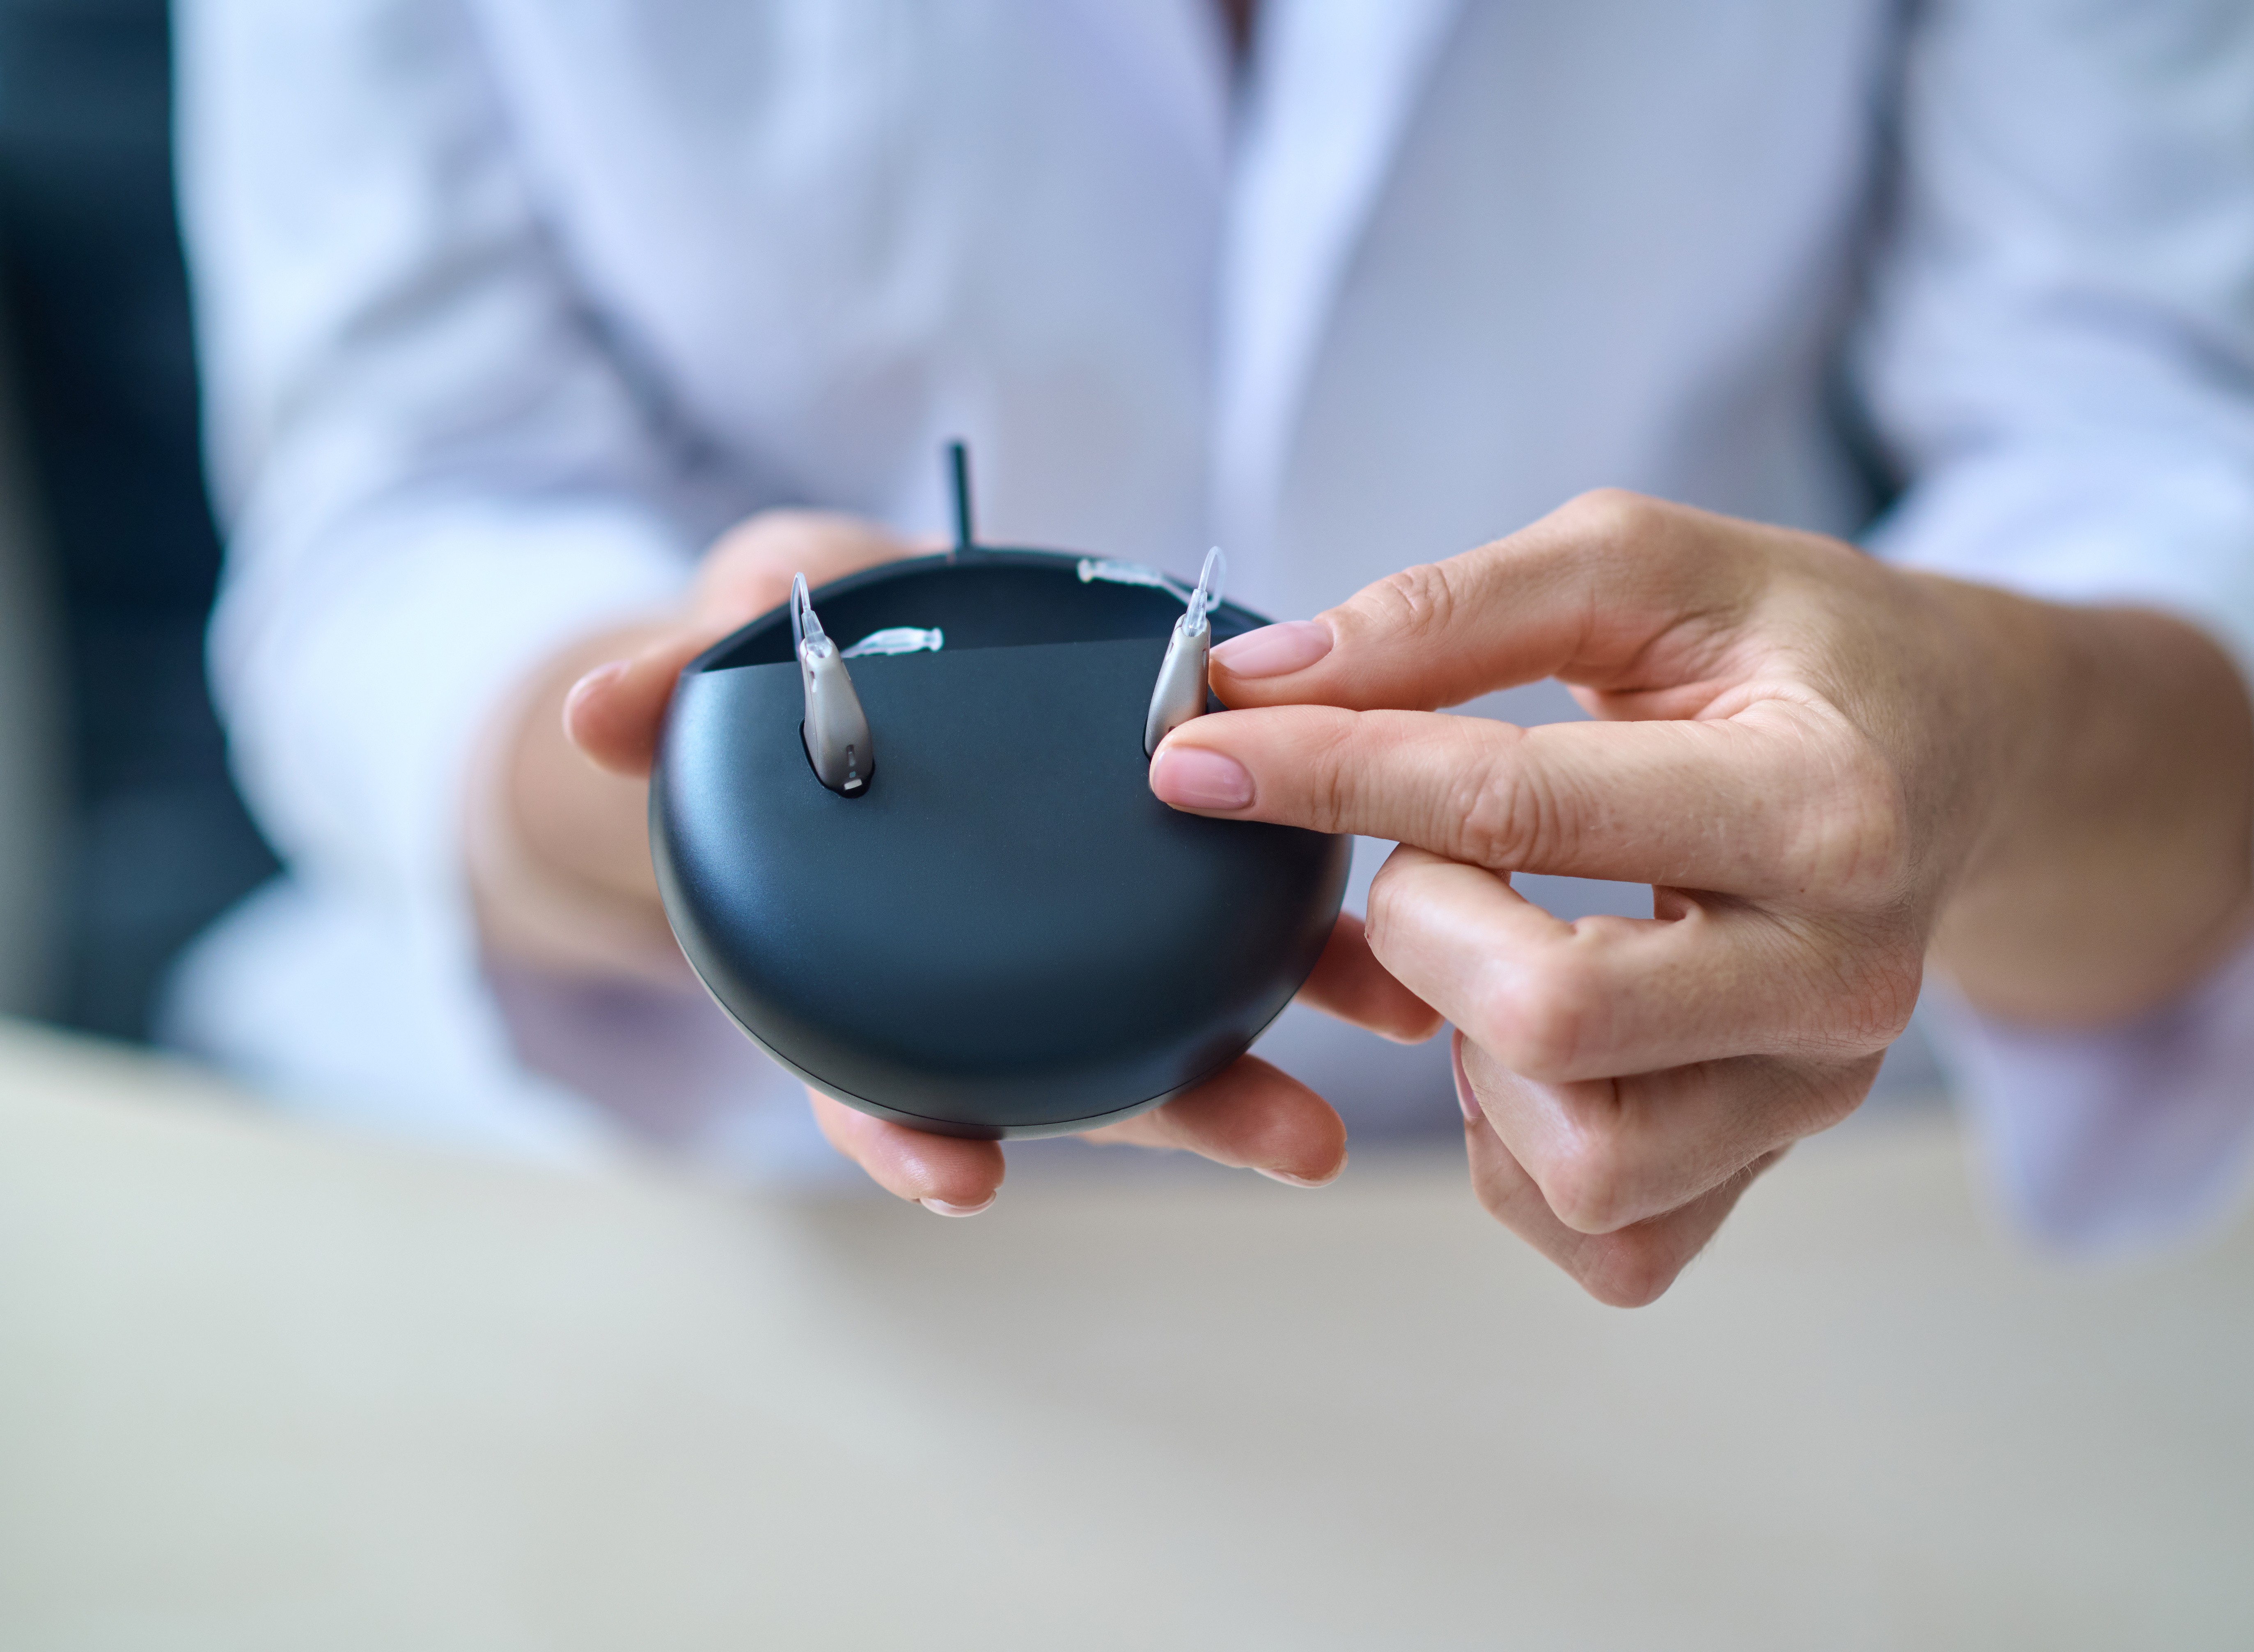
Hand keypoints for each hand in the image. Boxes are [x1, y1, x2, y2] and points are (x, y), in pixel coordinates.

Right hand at [477, 509, 1439, 1209]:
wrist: (865, 621)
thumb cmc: (788, 651)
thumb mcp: (727, 646)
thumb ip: (673, 685)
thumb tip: (591, 712)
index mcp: (870, 945)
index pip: (876, 1067)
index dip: (909, 1126)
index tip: (962, 1175)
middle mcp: (985, 962)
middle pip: (1075, 1066)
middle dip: (1179, 1110)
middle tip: (1290, 1144)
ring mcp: (1079, 922)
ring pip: (1179, 1009)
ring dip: (1288, 1038)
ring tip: (1395, 1041)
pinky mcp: (1164, 852)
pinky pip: (1240, 910)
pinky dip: (1317, 938)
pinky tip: (1399, 946)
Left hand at [1149, 490, 2253, 1304]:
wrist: (1955, 752)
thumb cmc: (1789, 648)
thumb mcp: (1643, 566)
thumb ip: (1452, 612)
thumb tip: (1258, 682)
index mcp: (1820, 803)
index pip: (1514, 809)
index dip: (1323, 773)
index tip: (1195, 753)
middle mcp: (1838, 975)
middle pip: (1550, 1018)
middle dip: (1418, 930)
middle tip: (1424, 864)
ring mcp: (1811, 1094)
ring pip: (1578, 1161)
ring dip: (1470, 1057)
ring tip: (1492, 951)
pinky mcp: (1771, 1164)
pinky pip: (1608, 1246)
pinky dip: (1518, 1156)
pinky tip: (1525, 1046)